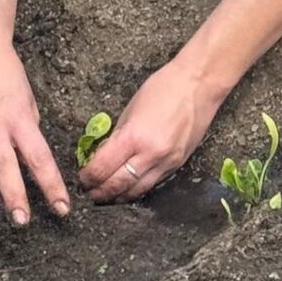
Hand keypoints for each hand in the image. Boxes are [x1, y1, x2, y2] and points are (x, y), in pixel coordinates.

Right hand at [0, 33, 70, 227]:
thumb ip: (28, 129)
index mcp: (19, 119)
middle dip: (15, 199)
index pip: (39, 160)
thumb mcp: (28, 99)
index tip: (61, 206)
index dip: (51, 186)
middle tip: (21, 221)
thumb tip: (30, 157)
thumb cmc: (6, 73)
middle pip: (6, 171)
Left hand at [79, 56, 225, 202]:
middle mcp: (151, 154)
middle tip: (89, 193)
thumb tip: (101, 158)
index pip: (102, 169)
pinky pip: (153, 183)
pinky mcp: (178, 164)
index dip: (87, 177)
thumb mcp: (130, 110)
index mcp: (134, 137)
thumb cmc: (163, 88)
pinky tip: (129, 188)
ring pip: (136, 191)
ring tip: (106, 197)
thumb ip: (116, 138)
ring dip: (118, 197)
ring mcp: (167, 162)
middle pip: (117, 185)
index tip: (82, 178)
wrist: (199, 84)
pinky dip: (138, 189)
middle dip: (99, 192)